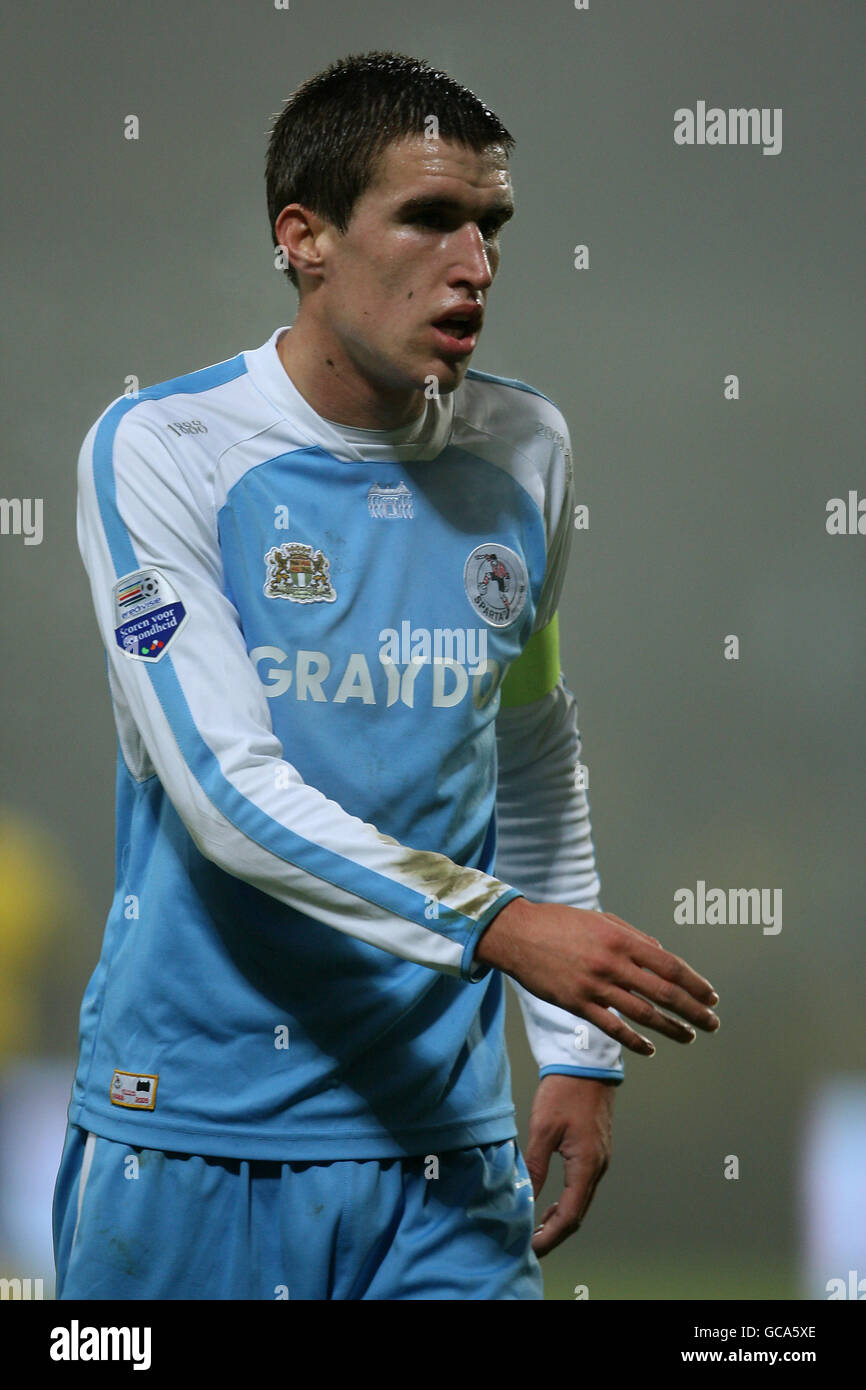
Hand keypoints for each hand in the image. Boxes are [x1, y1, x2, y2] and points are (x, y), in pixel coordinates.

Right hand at [475, 898, 719, 1055]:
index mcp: (622, 940)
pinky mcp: (577, 1004)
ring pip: (643, 1014)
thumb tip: (662, 954)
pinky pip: (612, 1028)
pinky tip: (650, 1048)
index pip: (670, 966)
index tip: (711, 997)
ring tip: (690, 1036)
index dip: (695, 984)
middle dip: (694, 1010)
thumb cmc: (560, 922)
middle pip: (663, 993)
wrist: (517, 934)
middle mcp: (612, 963)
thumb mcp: (601, 920)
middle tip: (712, 1022)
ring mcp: (594, 986)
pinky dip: (635, 1041)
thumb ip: (634, 936)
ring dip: (672, 1028)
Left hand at [524, 1074, 614, 1256]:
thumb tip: (524, 1198)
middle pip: (577, 1214)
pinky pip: (581, 1187)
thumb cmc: (563, 1092)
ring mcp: (599, 1160)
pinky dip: (564, 1202)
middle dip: (554, 1233)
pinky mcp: (594, 1152)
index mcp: (586, 1165)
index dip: (550, 1236)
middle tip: (528, 1245)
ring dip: (559, 1219)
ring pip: (580, 1201)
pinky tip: (547, 1204)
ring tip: (534, 1229)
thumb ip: (534, 1166)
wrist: (586, 1064)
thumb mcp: (543, 1128)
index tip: (530, 1248)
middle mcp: (597, 1168)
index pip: (570, 1216)